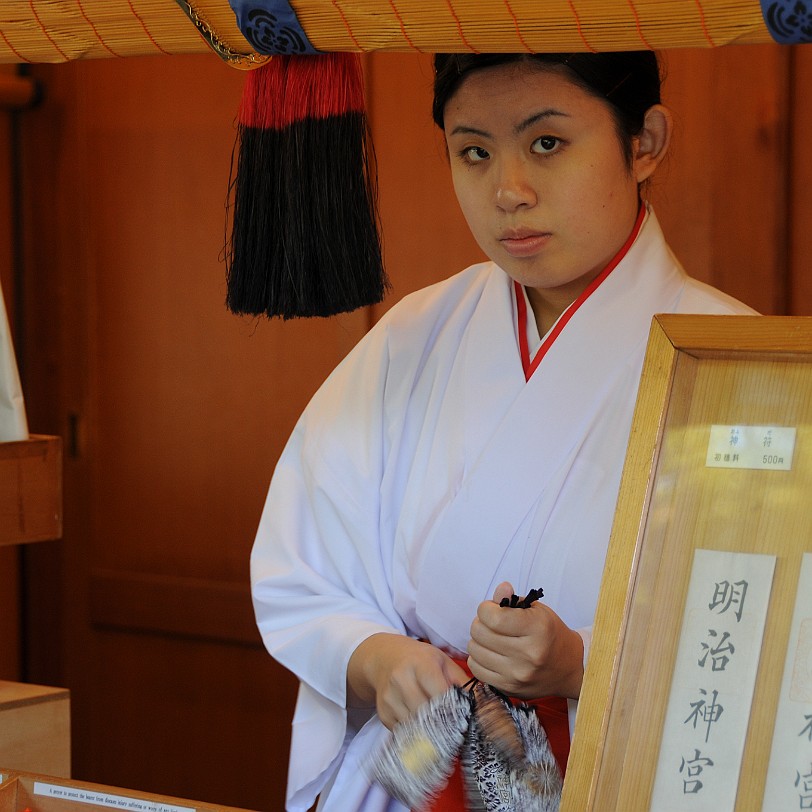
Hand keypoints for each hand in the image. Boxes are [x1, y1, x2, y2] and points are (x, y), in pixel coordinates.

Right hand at [347, 633, 468, 729]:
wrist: (385, 657)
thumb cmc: (419, 659)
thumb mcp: (442, 661)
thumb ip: (461, 681)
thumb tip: (479, 705)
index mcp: (420, 663)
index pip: (439, 694)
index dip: (453, 709)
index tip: (462, 719)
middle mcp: (401, 679)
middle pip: (427, 714)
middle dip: (443, 724)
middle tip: (454, 731)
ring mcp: (389, 697)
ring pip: (416, 726)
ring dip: (429, 732)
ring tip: (439, 729)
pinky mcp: (383, 713)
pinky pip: (404, 732)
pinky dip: (415, 732)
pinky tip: (420, 723)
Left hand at [467, 581, 583, 699]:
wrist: (569, 668)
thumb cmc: (550, 634)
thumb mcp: (537, 610)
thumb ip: (512, 599)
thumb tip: (500, 588)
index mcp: (537, 629)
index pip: (493, 617)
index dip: (486, 609)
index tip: (492, 609)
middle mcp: (528, 653)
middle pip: (480, 632)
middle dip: (481, 623)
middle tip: (492, 623)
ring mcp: (517, 674)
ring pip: (474, 650)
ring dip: (479, 640)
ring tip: (492, 638)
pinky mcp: (509, 688)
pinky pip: (476, 668)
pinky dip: (479, 658)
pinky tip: (491, 653)